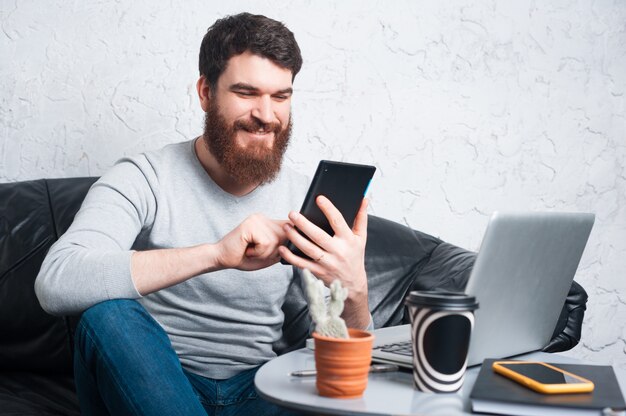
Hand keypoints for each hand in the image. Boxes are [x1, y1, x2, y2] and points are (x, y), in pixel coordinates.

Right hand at [216, 214, 288, 270]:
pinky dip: (258, 252)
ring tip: (252, 252)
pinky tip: (248, 250)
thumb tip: (298, 243)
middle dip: (275, 250)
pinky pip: (266, 242)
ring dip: (265, 253)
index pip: (289, 225)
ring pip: (276, 240)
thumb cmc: (243, 257)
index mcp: (267, 223)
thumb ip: (282, 247)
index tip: (291, 243)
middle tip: (258, 253)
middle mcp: (263, 218)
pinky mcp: (250, 225)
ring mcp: (256, 219)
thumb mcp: (268, 254)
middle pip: (286, 235)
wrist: (221, 258)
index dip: (293, 236)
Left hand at [279, 196, 369, 327]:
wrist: (353, 284)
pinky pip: (302, 264)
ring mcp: (327, 263)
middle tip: (292, 213)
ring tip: (286, 226)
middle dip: (304, 224)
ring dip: (295, 237)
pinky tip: (282, 248)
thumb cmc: (355, 256)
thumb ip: (361, 217)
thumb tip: (364, 199)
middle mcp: (338, 252)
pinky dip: (290, 257)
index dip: (328, 209)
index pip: (338, 221)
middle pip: (318, 236)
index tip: (319, 198)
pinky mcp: (318, 272)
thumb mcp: (361, 237)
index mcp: (348, 240)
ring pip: (308, 249)